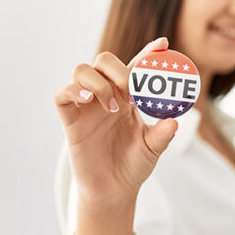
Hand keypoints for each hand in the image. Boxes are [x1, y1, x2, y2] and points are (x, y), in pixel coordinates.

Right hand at [53, 38, 177, 204]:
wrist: (113, 190)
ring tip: (113, 106)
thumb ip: (163, 134)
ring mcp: (87, 106)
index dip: (148, 53)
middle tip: (131, 90)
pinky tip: (88, 99)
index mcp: (129, 98)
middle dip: (118, 69)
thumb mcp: (153, 149)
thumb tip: (174, 121)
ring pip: (81, 71)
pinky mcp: (70, 120)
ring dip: (98, 82)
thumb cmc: (133, 165)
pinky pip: (61, 95)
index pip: (136, 68)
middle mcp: (107, 96)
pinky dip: (71, 90)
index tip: (163, 45)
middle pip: (104, 61)